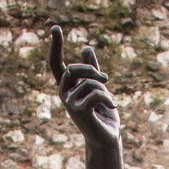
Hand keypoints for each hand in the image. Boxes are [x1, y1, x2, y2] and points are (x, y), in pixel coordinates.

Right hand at [49, 26, 119, 147]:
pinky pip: (95, 93)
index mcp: (67, 87)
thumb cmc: (103, 116)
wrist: (107, 140)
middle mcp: (64, 94)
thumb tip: (86, 47)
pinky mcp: (79, 110)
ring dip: (105, 90)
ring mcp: (69, 103)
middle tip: (106, 78)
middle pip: (72, 68)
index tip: (55, 27)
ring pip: (89, 83)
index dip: (55, 46)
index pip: (56, 64)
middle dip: (91, 68)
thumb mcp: (99, 88)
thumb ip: (93, 70)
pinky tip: (114, 106)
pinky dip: (108, 98)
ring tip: (111, 102)